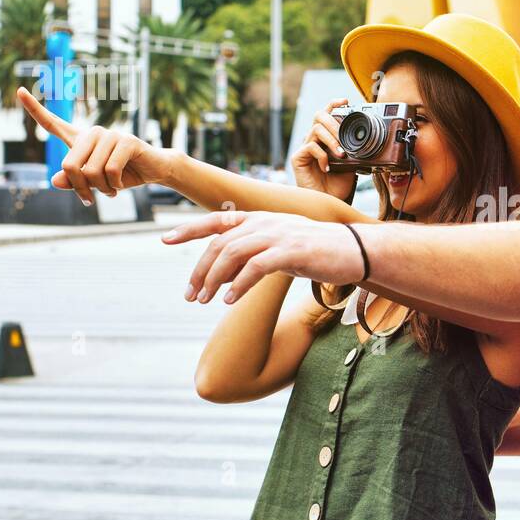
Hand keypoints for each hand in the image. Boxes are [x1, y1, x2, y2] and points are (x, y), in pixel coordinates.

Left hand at [17, 87, 172, 204]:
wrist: (154, 171)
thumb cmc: (121, 175)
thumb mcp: (94, 183)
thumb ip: (73, 181)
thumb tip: (55, 180)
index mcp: (81, 140)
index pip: (53, 123)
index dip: (35, 109)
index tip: (19, 91)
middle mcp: (93, 133)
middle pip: (69, 165)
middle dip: (79, 188)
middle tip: (89, 199)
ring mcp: (110, 135)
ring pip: (91, 171)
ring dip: (101, 189)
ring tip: (111, 190)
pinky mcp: (127, 142)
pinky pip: (111, 169)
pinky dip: (114, 185)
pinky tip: (120, 185)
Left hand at [162, 210, 365, 303]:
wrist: (355, 251)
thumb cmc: (317, 251)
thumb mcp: (280, 247)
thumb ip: (254, 251)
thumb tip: (226, 269)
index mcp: (260, 218)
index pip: (217, 219)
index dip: (189, 228)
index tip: (165, 239)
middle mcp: (265, 222)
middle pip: (219, 243)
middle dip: (199, 270)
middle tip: (190, 295)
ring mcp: (278, 235)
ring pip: (232, 254)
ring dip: (214, 280)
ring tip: (205, 301)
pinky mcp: (291, 252)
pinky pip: (256, 267)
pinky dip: (239, 284)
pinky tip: (230, 300)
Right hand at [290, 98, 355, 201]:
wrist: (330, 203)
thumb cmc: (339, 186)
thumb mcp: (352, 165)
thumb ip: (354, 150)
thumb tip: (366, 139)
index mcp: (326, 138)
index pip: (327, 114)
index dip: (334, 104)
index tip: (345, 101)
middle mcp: (314, 139)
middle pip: (319, 115)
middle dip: (335, 123)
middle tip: (345, 138)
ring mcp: (305, 148)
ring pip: (316, 129)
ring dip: (332, 140)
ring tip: (341, 154)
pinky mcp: (298, 158)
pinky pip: (310, 147)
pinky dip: (322, 155)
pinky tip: (327, 167)